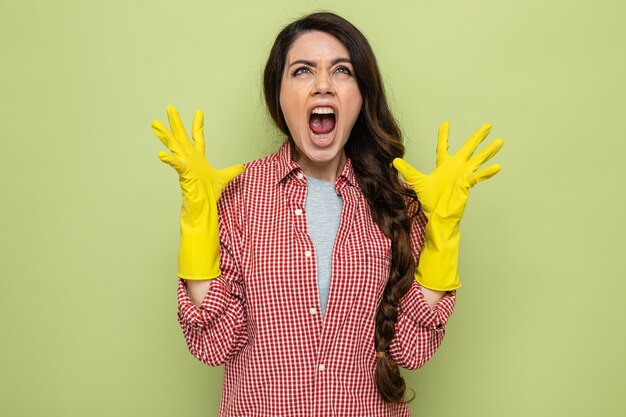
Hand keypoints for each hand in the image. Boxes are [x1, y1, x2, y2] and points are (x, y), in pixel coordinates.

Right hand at [151, 105, 243, 205]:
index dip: (198, 124)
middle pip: (182, 136)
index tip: (199, 111)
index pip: (198, 137)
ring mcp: (186, 165)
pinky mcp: (184, 174)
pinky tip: (161, 154)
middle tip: (170, 108)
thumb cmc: (208, 194)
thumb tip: (242, 167)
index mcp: (198, 158)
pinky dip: (169, 160)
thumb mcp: (224, 178)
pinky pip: (176, 165)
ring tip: (155, 124)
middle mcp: (190, 159)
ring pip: (174, 147)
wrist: (203, 207)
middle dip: (176, 122)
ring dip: (165, 135)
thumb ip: (232, 171)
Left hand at [392, 122, 503, 290]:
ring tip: (500, 141)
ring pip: (478, 159)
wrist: (437, 216)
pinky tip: (497, 167)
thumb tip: (394, 161)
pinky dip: (487, 172)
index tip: (445, 123)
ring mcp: (463, 175)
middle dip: (477, 137)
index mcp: (444, 166)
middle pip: (468, 148)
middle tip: (488, 125)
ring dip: (489, 151)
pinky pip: (478, 176)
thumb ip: (407, 171)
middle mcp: (456, 168)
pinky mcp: (466, 184)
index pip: (443, 146)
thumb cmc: (431, 201)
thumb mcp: (417, 182)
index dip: (444, 135)